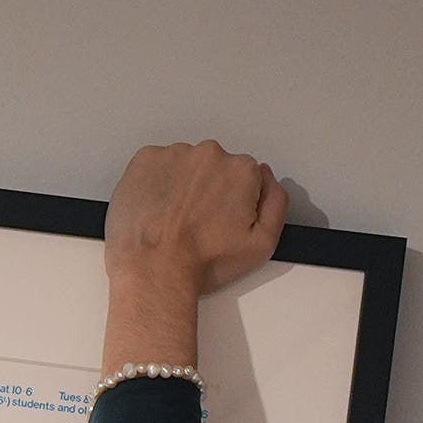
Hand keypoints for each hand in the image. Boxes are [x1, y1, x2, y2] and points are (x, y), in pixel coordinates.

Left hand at [100, 141, 287, 373]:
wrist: (155, 268)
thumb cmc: (203, 261)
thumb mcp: (263, 244)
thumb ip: (277, 203)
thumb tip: (267, 179)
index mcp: (241, 170)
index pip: (244, 177)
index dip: (233, 202)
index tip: (221, 221)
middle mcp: (210, 154)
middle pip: (214, 167)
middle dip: (208, 190)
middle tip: (196, 223)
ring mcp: (175, 154)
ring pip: (184, 166)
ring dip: (181, 186)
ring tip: (173, 219)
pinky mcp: (145, 160)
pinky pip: (156, 165)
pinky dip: (156, 183)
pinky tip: (156, 209)